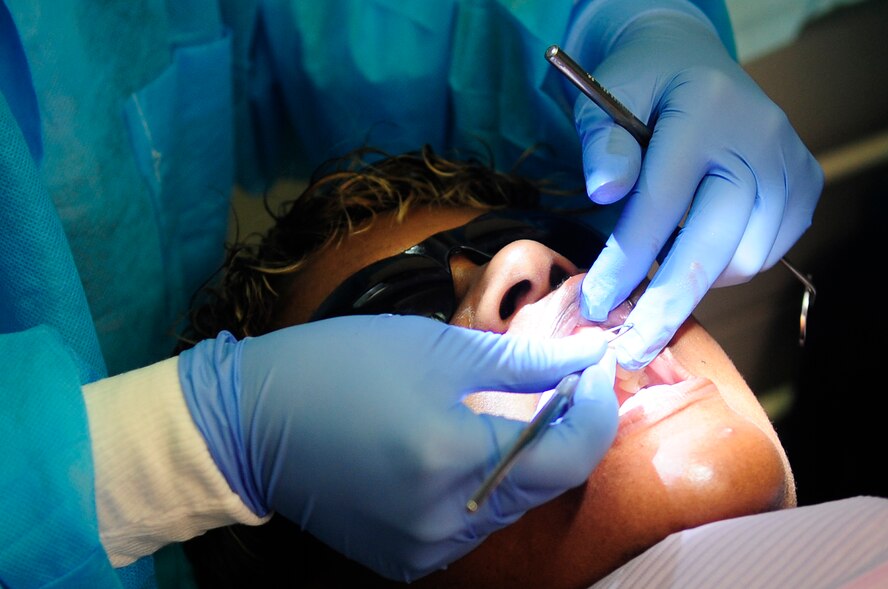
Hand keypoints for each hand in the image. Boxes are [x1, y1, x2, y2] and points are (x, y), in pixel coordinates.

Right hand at [178, 314, 617, 581]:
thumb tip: (590, 356)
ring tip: (513, 412)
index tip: (598, 369)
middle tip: (563, 382)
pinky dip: (486, 487)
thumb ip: (524, 361)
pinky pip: (473, 524)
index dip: (597, 410)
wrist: (251, 423)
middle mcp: (446, 519)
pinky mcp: (405, 559)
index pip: (569, 453)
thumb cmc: (341, 366)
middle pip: (544, 483)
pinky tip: (468, 449)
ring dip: (526, 461)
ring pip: (512, 506)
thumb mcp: (437, 348)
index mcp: (454, 457)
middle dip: (565, 432)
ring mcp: (425, 548)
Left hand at [565, 0, 822, 368]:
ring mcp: (790, 160)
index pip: (661, 205)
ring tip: (656, 274)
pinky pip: (769, 250)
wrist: (685, 60)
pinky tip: (696, 248)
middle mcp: (759, 136)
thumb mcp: (604, 99)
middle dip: (667, 304)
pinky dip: (730, 264)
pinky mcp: (805, 181)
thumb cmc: (637, 85)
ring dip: (698, 280)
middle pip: (716, 244)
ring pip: (747, 257)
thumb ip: (602, 144)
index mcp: (706, 110)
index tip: (595, 306)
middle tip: (630, 347)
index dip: (625, 264)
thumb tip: (606, 192)